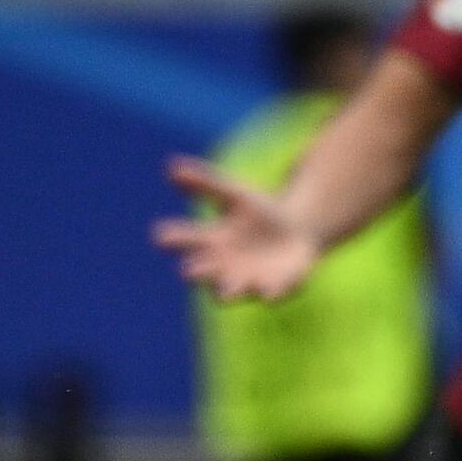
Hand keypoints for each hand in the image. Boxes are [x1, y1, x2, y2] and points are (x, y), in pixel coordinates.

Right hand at [156, 155, 319, 301]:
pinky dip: (269, 294)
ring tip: (225, 292)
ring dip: (228, 291)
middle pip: (202, 273)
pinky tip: (269, 293)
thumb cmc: (259, 212)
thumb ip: (205, 184)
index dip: (172, 239)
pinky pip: (270, 294)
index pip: (184, 241)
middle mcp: (222, 266)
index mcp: (209, 242)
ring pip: (231, 292)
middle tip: (189, 270)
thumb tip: (171, 166)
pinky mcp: (276, 287)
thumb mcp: (234, 195)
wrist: (299, 228)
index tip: (161, 236)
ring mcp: (247, 279)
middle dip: (197, 273)